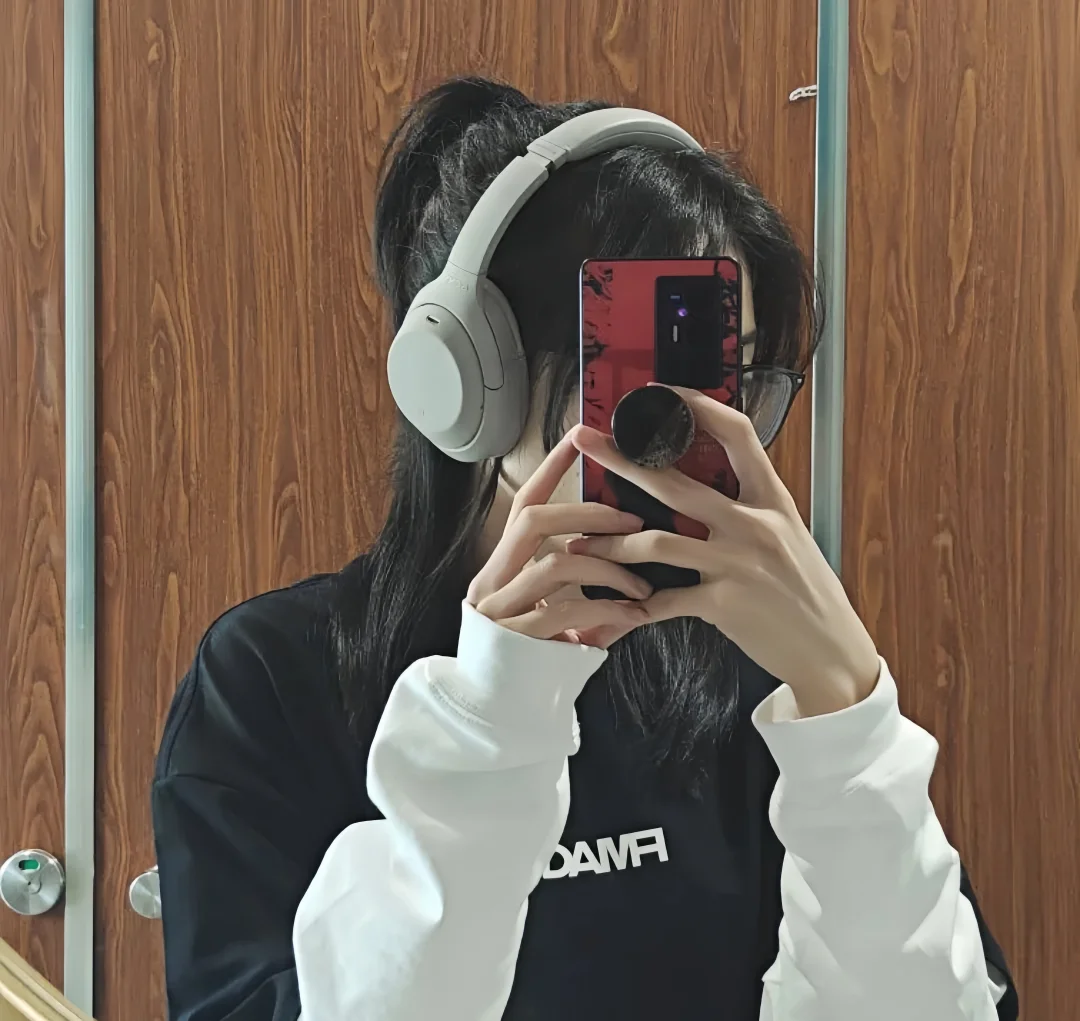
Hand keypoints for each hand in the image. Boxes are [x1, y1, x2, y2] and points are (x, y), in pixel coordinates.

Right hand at [467, 432, 652, 649]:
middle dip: (587, 513)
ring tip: (643, 585)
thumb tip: (621, 550)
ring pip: (555, 562)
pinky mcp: (516, 642)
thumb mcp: (546, 613)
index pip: (524, 504)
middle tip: (631, 519)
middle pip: (533, 520)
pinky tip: (634, 618)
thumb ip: (570, 582)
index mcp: (500, 567)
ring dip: (608, 567)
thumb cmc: (529, 661)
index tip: (581, 438)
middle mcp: (492, 582)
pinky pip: (567, 612)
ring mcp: (500, 611)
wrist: (494, 719)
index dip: (552, 469)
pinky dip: (608, 611)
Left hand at [566, 389, 880, 715]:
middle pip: (675, 482)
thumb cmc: (806, 590)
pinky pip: (662, 600)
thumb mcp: (789, 533)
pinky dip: (631, 606)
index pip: (736, 433)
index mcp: (773, 498)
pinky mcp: (723, 604)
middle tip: (586, 441)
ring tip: (579, 545)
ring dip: (609, 546)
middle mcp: (755, 524)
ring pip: (655, 542)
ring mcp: (738, 564)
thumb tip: (711, 477)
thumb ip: (750, 505)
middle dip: (622, 459)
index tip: (659, 392)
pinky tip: (610, 606)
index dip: (697, 405)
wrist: (831, 649)